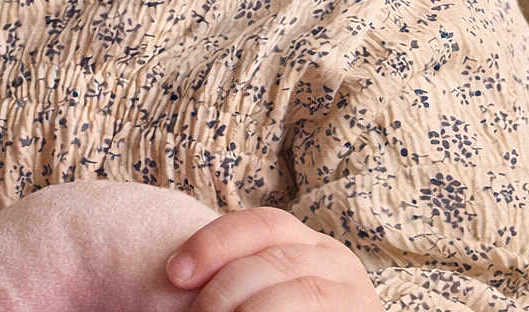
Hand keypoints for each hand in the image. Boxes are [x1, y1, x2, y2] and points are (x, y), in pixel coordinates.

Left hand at [165, 206, 382, 311]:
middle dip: (225, 285)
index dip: (215, 241)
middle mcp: (336, 260)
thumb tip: (176, 274)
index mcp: (308, 243)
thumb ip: (235, 277)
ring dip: (247, 309)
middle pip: (274, 256)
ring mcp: (354, 293)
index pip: (261, 224)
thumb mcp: (262, 289)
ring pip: (298, 289)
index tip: (174, 272)